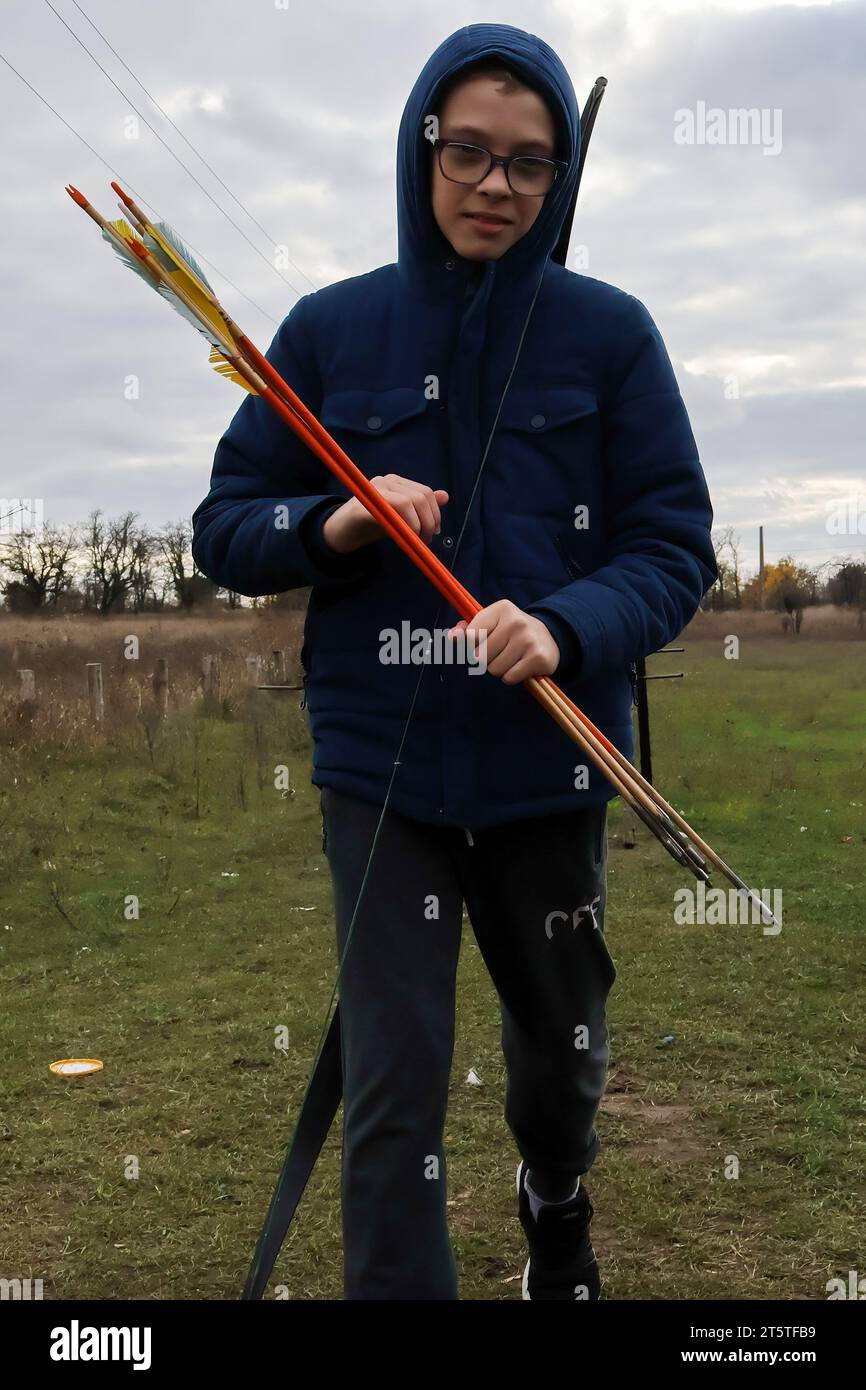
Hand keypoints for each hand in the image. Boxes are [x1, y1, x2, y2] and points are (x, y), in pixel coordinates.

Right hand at [322, 475, 448, 552]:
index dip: (435, 514)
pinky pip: (392, 511)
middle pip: (420, 497)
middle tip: (425, 541)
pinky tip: (403, 539)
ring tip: (415, 542)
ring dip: (418, 526)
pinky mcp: (365, 503)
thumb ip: (421, 507)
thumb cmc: (371, 525)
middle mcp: (386, 481)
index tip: (434, 532)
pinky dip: (404, 527)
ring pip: (409, 502)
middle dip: (429, 522)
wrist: (340, 533)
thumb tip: (445, 496)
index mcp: (396, 482)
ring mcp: (374, 489)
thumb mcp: (401, 518)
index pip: (425, 493)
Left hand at [449, 601, 560, 684]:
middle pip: (480, 656)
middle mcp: (515, 621)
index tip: (485, 641)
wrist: (550, 638)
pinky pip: (509, 678)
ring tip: (512, 658)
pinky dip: (511, 676)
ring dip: (499, 669)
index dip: (473, 645)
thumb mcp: (491, 624)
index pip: (470, 636)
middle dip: (486, 660)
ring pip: (494, 669)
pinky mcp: (537, 657)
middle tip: (501, 652)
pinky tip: (521, 665)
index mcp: (501, 609)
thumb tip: (452, 637)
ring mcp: (528, 639)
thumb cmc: (511, 632)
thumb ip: (468, 629)